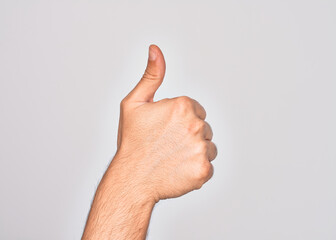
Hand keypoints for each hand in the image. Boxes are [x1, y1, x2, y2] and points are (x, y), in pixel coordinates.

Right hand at [112, 44, 217, 202]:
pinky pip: (208, 166)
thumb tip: (156, 49)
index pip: (196, 110)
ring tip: (173, 158)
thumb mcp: (135, 103)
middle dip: (189, 135)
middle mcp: (196, 125)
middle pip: (204, 128)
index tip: (164, 130)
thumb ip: (151, 76)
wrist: (131, 179)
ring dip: (195, 152)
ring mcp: (201, 149)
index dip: (179, 120)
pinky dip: (196, 169)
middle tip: (166, 145)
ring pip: (209, 147)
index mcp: (183, 106)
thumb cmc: (132, 142)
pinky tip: (178, 170)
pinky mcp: (204, 170)